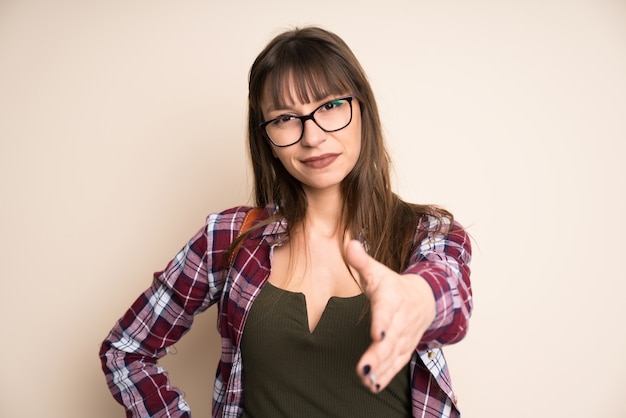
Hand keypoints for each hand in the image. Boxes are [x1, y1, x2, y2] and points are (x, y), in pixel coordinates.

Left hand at [345, 240, 435, 392]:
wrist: (425, 298)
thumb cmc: (393, 286)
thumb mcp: (378, 272)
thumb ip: (361, 261)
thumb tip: (349, 244)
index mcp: (393, 298)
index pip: (388, 310)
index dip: (383, 322)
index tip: (377, 333)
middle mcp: (401, 320)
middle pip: (390, 339)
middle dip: (378, 355)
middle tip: (364, 369)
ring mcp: (404, 336)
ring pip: (394, 355)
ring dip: (381, 368)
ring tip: (366, 380)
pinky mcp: (404, 348)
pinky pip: (397, 364)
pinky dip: (386, 375)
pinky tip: (373, 385)